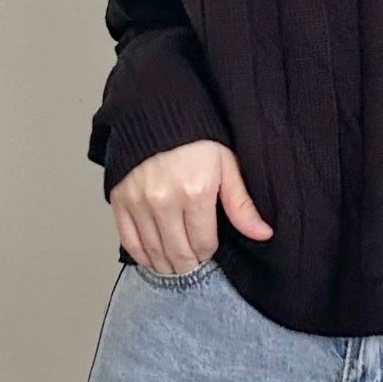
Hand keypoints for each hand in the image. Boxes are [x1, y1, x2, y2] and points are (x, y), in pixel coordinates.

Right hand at [109, 140, 272, 273]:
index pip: (203, 243)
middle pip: (178, 252)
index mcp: (195, 192)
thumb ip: (241, 204)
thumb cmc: (196, 140)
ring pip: (154, 251)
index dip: (207, 253)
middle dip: (188, 265)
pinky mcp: (119, 199)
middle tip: (193, 266)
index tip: (208, 250)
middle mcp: (164, 199)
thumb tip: (263, 233)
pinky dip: (141, 255)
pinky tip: (152, 259)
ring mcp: (138, 201)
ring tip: (175, 266)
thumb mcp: (226, 166)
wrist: (157, 115)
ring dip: (166, 265)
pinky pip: (129, 240)